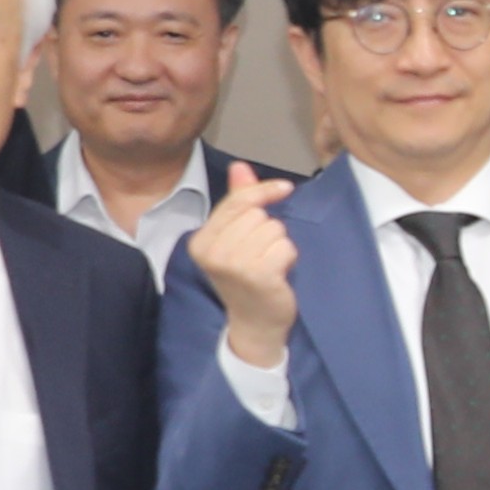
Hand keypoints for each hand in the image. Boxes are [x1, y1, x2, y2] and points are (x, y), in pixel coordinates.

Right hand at [189, 165, 296, 359]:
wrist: (254, 323)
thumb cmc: (246, 276)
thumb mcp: (235, 237)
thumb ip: (237, 201)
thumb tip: (240, 166)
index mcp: (201, 240)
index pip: (237, 201)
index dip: (263, 191)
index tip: (285, 188)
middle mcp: (212, 252)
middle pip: (257, 214)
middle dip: (268, 229)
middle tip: (260, 253)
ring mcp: (234, 265)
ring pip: (274, 229)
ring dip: (279, 244)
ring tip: (267, 264)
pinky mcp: (258, 275)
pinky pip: (285, 246)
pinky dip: (288, 258)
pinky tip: (277, 274)